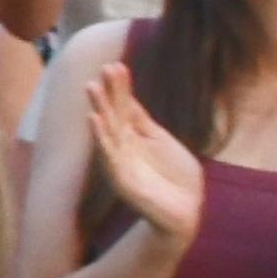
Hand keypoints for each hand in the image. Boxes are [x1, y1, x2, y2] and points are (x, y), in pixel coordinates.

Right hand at [84, 65, 207, 244]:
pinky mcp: (121, 177)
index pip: (126, 107)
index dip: (122, 87)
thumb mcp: (163, 143)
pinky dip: (100, 135)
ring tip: (91, 86)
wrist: (185, 212)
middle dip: (109, 91)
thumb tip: (131, 100)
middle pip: (115, 113)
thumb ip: (145, 124)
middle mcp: (125, 145)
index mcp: (137, 136)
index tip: (117, 65)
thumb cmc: (177, 179)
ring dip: (99, 107)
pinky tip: (94, 119)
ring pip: (107, 129)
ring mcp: (121, 160)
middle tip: (104, 67)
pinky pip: (108, 153)